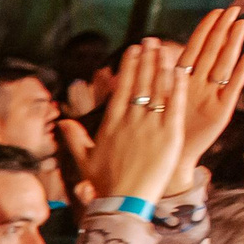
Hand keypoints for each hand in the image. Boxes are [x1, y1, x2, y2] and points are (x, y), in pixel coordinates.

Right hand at [86, 39, 188, 205]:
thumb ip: (75, 138)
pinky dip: (177, 87)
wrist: (124, 203)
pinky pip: (175, 106)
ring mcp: (150, 127)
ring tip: (165, 48)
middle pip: (140, 83)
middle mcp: (130, 121)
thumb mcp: (85, 160)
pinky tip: (181, 70)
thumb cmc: (104, 184)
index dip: (128, 67)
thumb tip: (62, 122)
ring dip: (161, 66)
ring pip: (158, 90)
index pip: (122, 88)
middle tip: (151, 40)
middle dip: (145, 59)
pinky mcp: (169, 136)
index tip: (133, 50)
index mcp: (111, 124)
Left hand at [166, 6, 243, 188]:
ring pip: (223, 66)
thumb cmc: (162, 130)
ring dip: (233, 44)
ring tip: (242, 24)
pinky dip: (241, 72)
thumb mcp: (156, 100)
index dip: (205, 30)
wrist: (171, 158)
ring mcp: (212, 96)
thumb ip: (157, 77)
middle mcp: (199, 85)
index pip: (196, 48)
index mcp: (183, 81)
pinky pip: (232, 88)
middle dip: (223, 30)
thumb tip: (153, 49)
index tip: (215, 11)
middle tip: (234, 9)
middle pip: (212, 52)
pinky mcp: (222, 111)